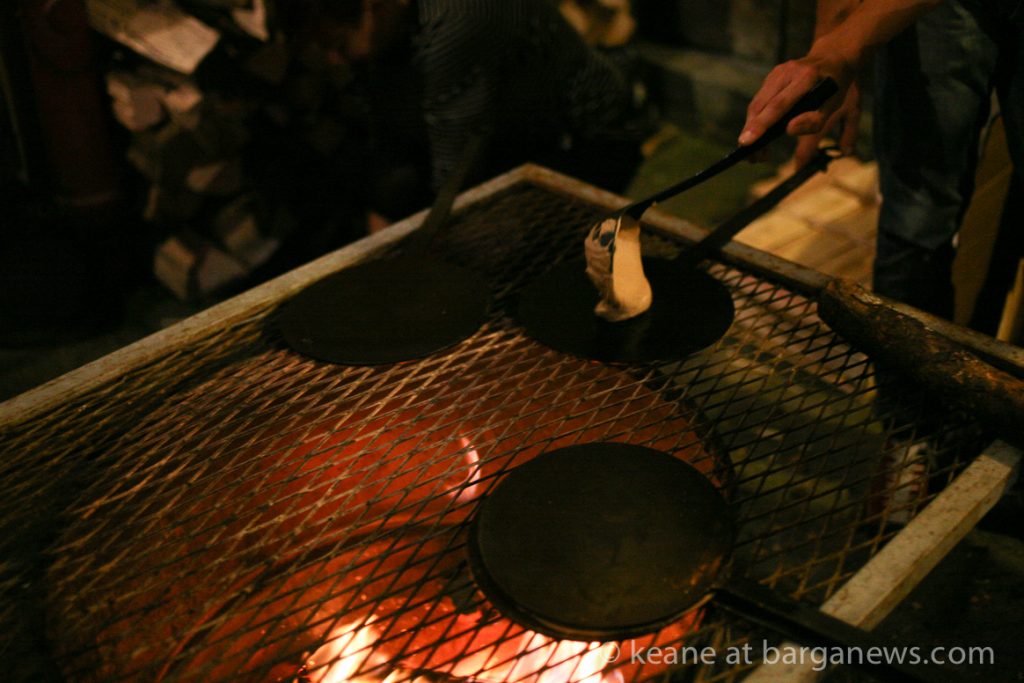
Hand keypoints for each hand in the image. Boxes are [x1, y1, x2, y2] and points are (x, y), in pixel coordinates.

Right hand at [739, 52, 856, 161]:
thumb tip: (789, 131)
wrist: (833, 56)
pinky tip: (760, 134)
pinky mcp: (771, 76)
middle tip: (750, 157)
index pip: (778, 104)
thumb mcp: (834, 104)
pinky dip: (756, 119)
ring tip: (755, 151)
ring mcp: (776, 72)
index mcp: (805, 78)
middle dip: (752, 132)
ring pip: (756, 104)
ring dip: (751, 128)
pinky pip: (760, 100)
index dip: (761, 124)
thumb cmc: (836, 85)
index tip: (746, 142)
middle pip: (761, 105)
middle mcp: (787, 72)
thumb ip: (815, 120)